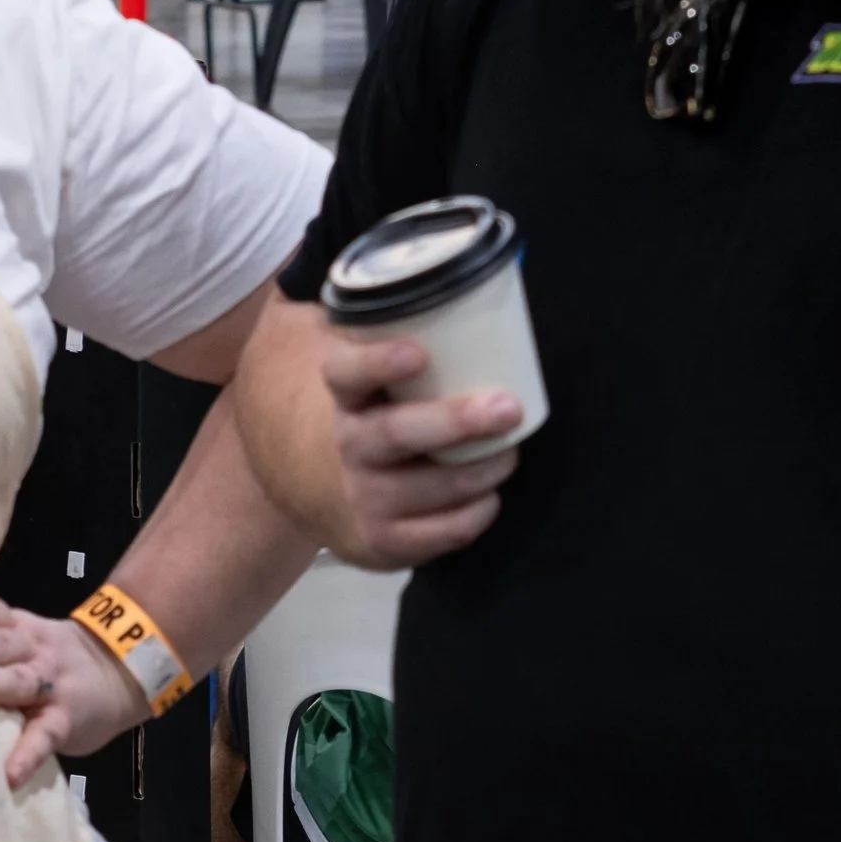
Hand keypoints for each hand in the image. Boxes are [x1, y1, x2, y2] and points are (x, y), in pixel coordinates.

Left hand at [0, 588, 149, 790]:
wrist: (123, 668)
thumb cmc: (57, 656)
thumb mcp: (25, 633)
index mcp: (13, 628)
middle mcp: (27, 651)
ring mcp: (48, 686)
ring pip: (14, 682)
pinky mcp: (63, 720)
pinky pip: (44, 737)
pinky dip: (27, 755)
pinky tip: (10, 774)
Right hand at [322, 324, 524, 566]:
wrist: (332, 496)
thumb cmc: (381, 420)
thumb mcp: (379, 383)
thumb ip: (409, 343)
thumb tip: (482, 299)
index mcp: (348, 398)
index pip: (347, 374)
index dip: (377, 363)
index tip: (417, 354)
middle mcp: (349, 447)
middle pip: (397, 433)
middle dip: (456, 421)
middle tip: (506, 408)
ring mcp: (364, 498)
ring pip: (434, 485)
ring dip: (483, 468)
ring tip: (509, 453)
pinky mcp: (383, 542)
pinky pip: (445, 531)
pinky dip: (477, 512)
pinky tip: (489, 495)